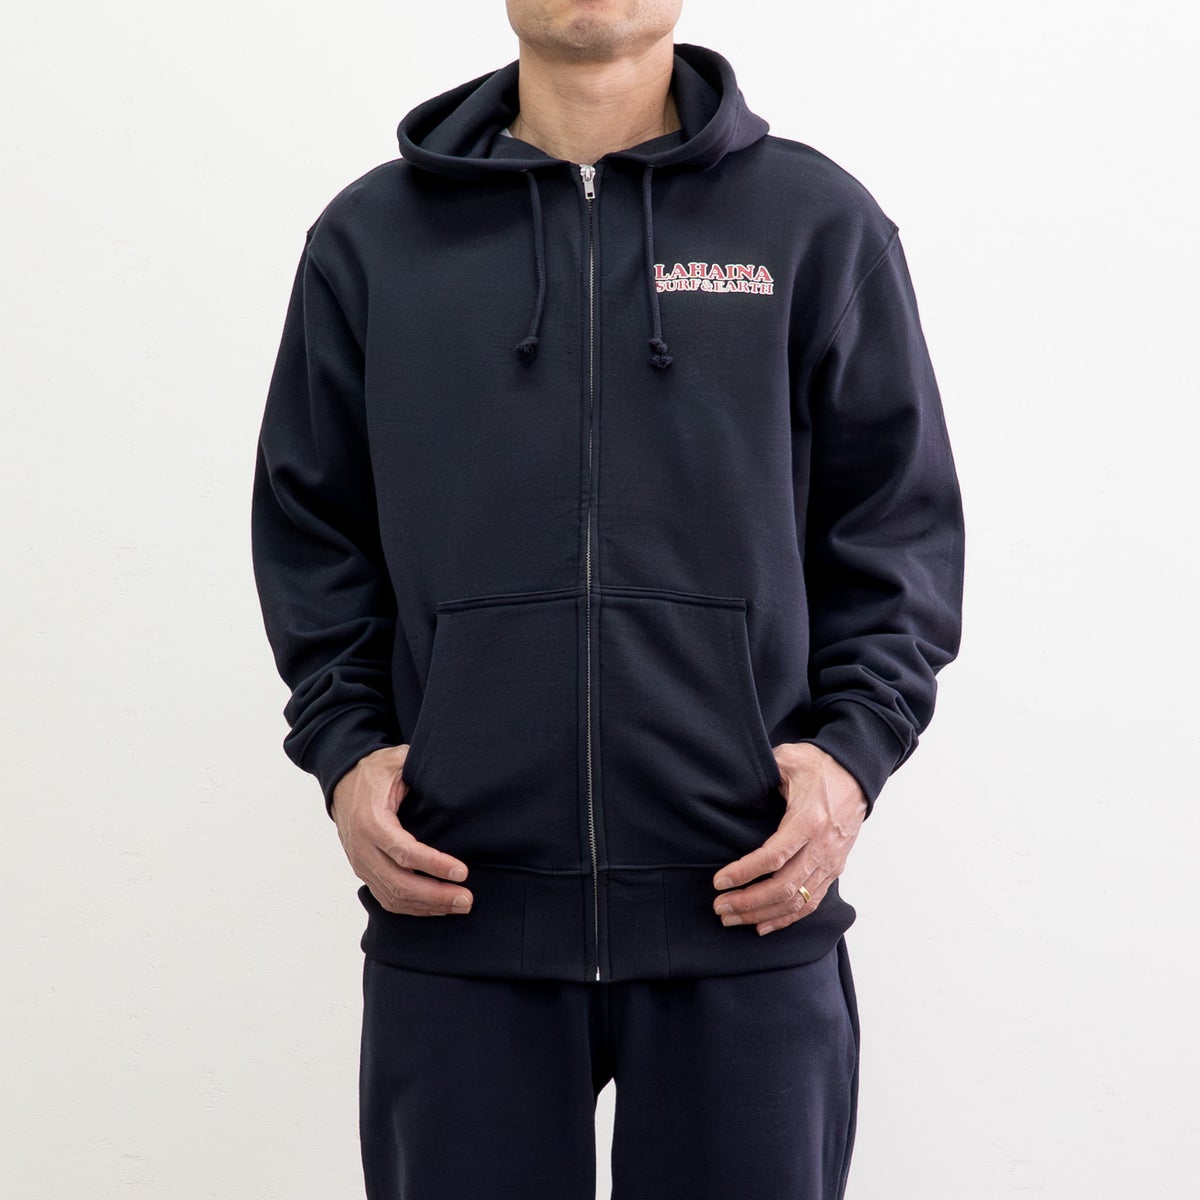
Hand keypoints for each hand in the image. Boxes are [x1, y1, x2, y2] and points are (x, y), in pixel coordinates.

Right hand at [330, 745, 472, 916]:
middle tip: (467, 899)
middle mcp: (362, 848)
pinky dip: (413, 908)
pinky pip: (387, 899)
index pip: (404, 852)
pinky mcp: (364, 872)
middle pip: (399, 884)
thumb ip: (419, 766)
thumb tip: (452, 773)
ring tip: (459, 904)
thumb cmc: (375, 771)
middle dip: (436, 895)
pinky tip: (437, 907)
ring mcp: (361, 864)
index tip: (462, 872)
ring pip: (393, 897)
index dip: (434, 865)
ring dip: (428, 906)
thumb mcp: (396, 760)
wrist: (342, 782)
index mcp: (371, 821)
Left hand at [711, 742, 867, 935]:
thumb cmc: (820, 767)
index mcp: (809, 821)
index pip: (774, 857)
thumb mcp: (791, 759)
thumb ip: (765, 769)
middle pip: (784, 887)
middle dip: (748, 902)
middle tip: (719, 907)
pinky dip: (787, 918)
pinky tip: (762, 925)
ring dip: (762, 914)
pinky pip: (811, 902)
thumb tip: (734, 777)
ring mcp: (830, 862)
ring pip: (796, 900)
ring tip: (732, 918)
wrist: (857, 776)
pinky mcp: (833, 870)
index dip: (745, 873)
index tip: (719, 882)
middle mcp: (822, 847)